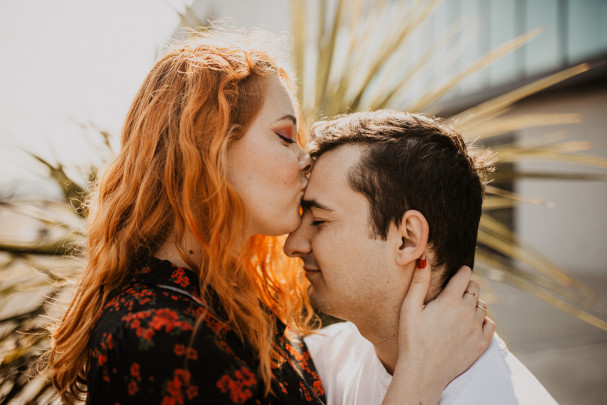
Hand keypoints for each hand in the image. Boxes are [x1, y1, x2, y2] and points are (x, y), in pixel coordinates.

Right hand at [382, 259, 494, 404]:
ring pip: (482, 306)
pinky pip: (490, 325)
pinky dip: (483, 322)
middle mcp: (467, 312)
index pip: (465, 275)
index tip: (457, 274)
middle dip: (467, 287)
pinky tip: (470, 325)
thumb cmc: (412, 338)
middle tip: (455, 294)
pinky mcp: (481, 344)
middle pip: (475, 288)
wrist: (423, 372)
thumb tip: (425, 257)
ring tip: (460, 312)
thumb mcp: (410, 307)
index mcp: (450, 300)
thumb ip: (419, 281)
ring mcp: (476, 328)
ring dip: (474, 305)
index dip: (461, 272)